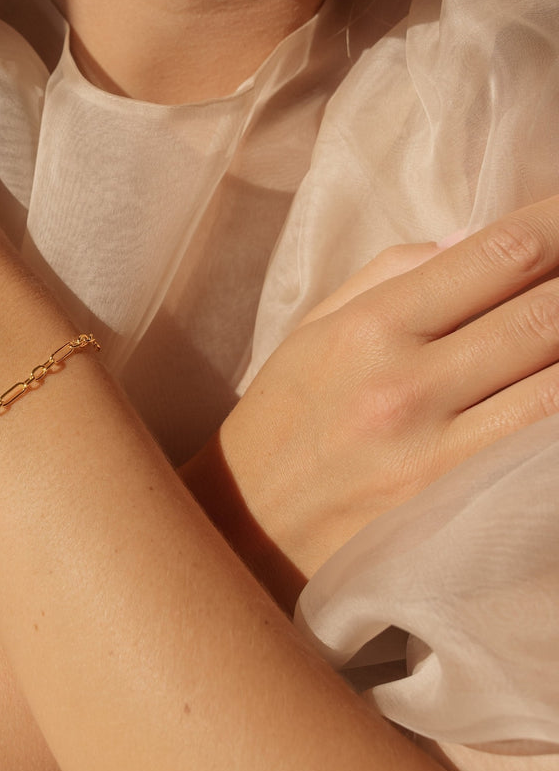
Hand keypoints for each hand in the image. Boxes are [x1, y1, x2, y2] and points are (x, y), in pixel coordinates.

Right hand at [186, 200, 558, 600]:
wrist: (244, 532)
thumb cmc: (280, 424)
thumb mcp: (310, 333)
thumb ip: (389, 275)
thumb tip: (476, 238)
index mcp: (366, 329)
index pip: (498, 255)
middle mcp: (403, 386)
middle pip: (547, 315)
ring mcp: (434, 455)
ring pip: (558, 387)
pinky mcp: (453, 510)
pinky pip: (540, 452)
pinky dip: (558, 414)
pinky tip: (553, 389)